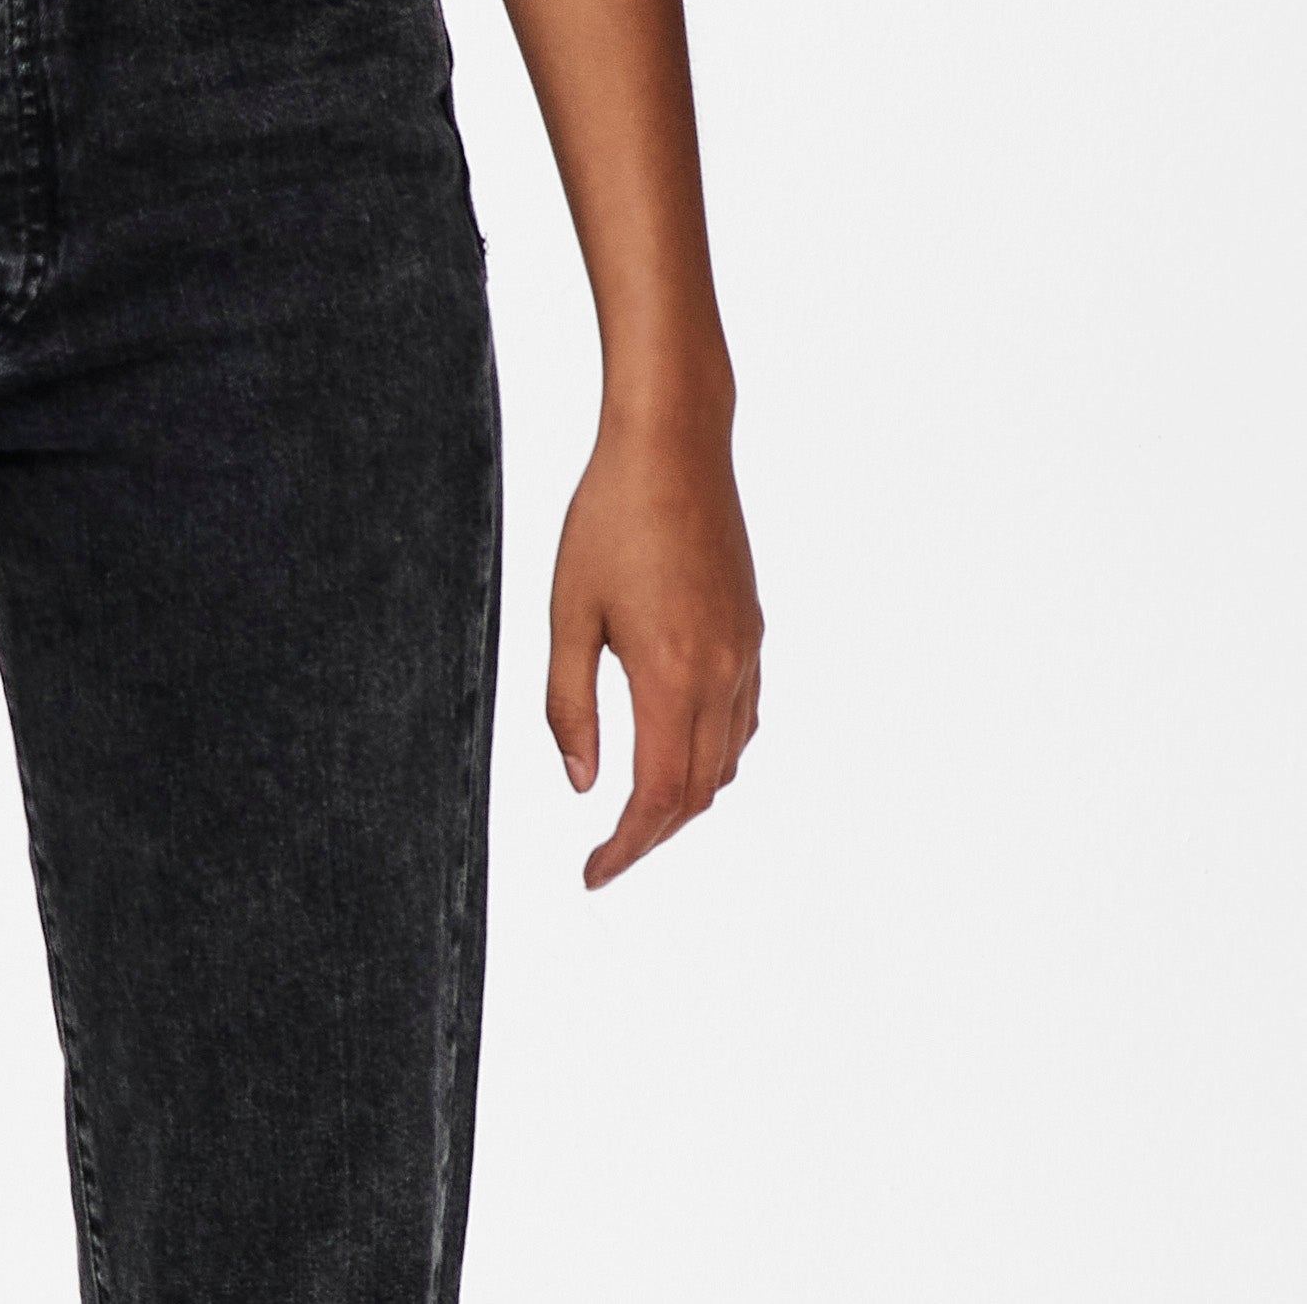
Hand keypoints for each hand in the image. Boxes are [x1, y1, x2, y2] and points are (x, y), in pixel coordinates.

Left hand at [546, 407, 761, 886]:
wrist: (673, 443)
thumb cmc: (609, 516)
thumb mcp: (568, 610)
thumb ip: (570, 704)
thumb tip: (582, 784)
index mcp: (672, 676)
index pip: (656, 797)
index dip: (626, 849)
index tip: (592, 875)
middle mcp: (722, 673)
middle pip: (697, 791)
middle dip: (653, 835)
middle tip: (606, 856)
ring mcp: (745, 651)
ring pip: (726, 759)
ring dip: (686, 797)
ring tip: (636, 812)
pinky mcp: (751, 628)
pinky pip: (743, 717)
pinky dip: (713, 753)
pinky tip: (679, 744)